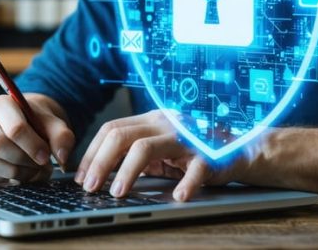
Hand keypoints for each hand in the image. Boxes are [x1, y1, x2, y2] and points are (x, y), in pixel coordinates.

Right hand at [0, 93, 74, 182]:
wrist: (22, 123)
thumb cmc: (36, 122)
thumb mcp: (53, 123)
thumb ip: (62, 136)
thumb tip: (62, 157)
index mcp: (1, 104)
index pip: (14, 128)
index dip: (32, 146)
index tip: (45, 157)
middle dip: (22, 161)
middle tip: (39, 167)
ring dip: (12, 172)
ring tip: (30, 172)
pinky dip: (1, 179)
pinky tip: (15, 173)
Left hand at [75, 110, 251, 201]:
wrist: (237, 148)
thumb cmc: (191, 151)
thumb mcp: (158, 148)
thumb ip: (133, 153)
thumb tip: (96, 172)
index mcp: (151, 119)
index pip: (111, 129)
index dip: (92, 153)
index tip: (80, 176)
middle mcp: (165, 123)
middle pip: (122, 136)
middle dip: (100, 162)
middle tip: (90, 186)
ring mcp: (186, 137)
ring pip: (147, 147)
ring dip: (127, 171)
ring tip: (116, 192)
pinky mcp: (207, 155)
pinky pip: (195, 169)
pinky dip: (186, 184)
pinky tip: (178, 197)